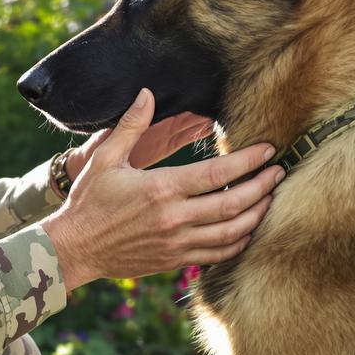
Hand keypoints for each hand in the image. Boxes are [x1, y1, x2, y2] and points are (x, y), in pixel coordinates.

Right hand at [40, 88, 282, 291]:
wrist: (75, 247)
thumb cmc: (88, 200)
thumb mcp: (105, 158)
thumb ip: (130, 125)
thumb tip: (147, 93)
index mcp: (161, 189)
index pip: (217, 173)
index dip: (248, 161)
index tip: (267, 150)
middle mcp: (174, 218)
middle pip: (234, 204)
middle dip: (262, 187)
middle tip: (279, 173)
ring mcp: (177, 243)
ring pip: (232, 233)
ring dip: (257, 215)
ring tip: (271, 198)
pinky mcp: (175, 260)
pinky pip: (218, 255)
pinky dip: (239, 242)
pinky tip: (248, 228)